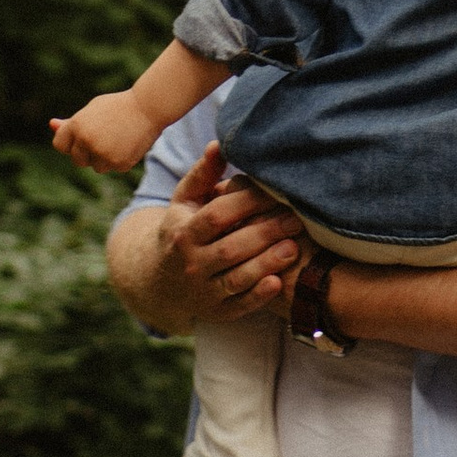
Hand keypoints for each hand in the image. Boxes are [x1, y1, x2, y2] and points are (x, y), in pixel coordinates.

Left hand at [51, 89, 165, 173]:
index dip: (70, 143)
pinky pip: (113, 168)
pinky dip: (119, 160)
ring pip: (96, 167)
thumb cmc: (118, 106)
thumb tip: (51, 124)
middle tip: (104, 137)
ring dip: (104, 158)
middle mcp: (87, 141)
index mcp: (77, 126)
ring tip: (118, 139)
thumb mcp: (92, 110)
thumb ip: (72, 123)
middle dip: (87, 153)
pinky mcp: (119, 164)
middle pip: (77, 160)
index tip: (81, 137)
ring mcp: (103, 154)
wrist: (148, 108)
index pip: (60, 145)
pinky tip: (128, 144)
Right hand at [151, 143, 304, 320]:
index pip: (217, 215)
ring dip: (267, 263)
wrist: (160, 281)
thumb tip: (221, 144)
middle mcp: (191, 264)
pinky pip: (239, 306)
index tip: (274, 191)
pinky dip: (259, 296)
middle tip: (296, 218)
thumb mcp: (185, 202)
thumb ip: (203, 175)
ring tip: (294, 246)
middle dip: (266, 232)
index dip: (247, 202)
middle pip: (231, 248)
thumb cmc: (183, 230)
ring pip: (237, 278)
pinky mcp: (217, 312)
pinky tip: (279, 282)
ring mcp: (203, 291)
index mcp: (184, 233)